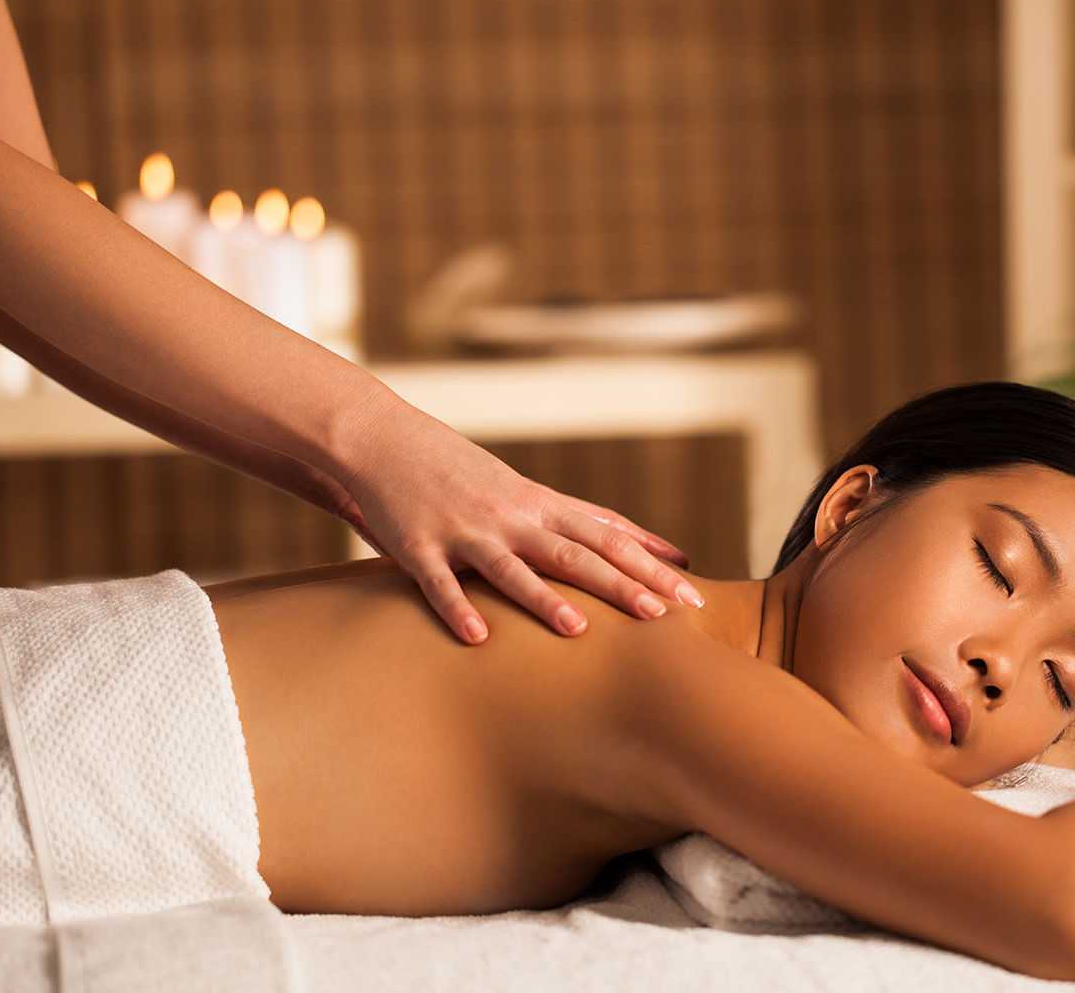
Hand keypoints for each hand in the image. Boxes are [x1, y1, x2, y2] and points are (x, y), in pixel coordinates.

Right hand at [334, 397, 700, 643]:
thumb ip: (581, 518)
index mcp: (539, 504)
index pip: (608, 535)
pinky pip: (441, 584)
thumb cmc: (462, 470)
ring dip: (543, 598)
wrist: (383, 438)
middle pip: (575, 553)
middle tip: (663, 615)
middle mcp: (511, 515)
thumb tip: (646, 543)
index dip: (650, 564)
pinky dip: (458, 609)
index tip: (691, 591)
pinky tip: (477, 637)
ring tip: (577, 629)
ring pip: (512, 568)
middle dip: (621, 584)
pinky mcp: (419, 546)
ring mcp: (465, 530)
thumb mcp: (527, 490)